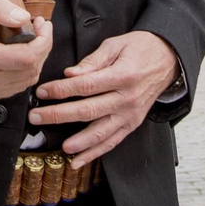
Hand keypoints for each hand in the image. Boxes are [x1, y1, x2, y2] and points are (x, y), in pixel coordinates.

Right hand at [0, 0, 51, 103]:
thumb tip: (23, 18)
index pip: (27, 58)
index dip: (44, 41)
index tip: (44, 24)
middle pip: (31, 70)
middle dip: (43, 47)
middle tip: (39, 27)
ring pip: (28, 79)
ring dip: (36, 58)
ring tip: (31, 38)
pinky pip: (19, 85)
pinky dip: (26, 69)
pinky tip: (21, 53)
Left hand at [30, 32, 178, 168]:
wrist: (168, 59)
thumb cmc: (140, 48)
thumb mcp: (116, 45)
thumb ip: (92, 61)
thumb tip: (70, 74)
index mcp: (122, 76)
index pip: (86, 86)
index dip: (61, 90)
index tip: (42, 92)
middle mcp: (127, 99)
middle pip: (88, 111)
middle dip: (59, 115)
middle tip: (36, 117)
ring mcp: (130, 115)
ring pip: (100, 133)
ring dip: (78, 142)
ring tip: (60, 146)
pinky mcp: (131, 124)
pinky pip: (111, 142)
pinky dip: (94, 154)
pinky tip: (77, 161)